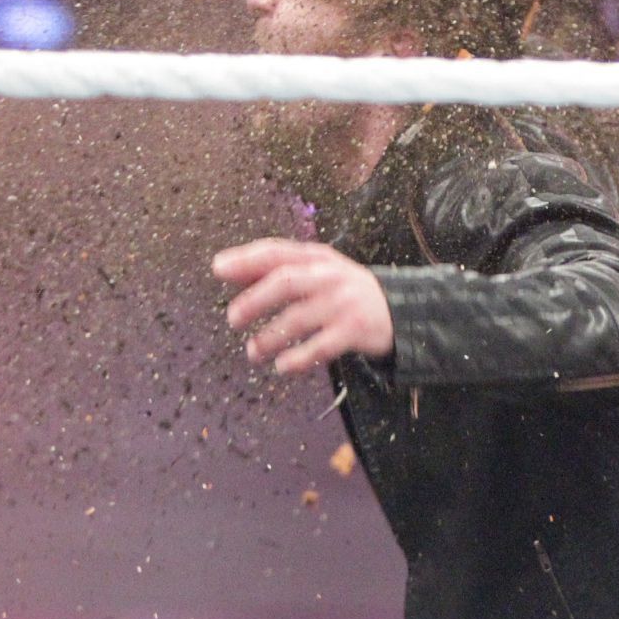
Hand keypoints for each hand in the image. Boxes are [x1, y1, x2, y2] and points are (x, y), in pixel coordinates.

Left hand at [213, 239, 393, 375]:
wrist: (401, 310)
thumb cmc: (345, 292)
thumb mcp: (318, 271)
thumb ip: (277, 269)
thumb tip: (226, 269)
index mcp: (317, 258)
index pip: (277, 251)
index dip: (245, 258)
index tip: (217, 268)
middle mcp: (330, 276)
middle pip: (286, 281)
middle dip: (254, 300)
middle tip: (233, 319)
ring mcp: (343, 303)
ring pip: (298, 318)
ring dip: (269, 338)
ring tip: (253, 352)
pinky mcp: (355, 330)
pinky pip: (320, 347)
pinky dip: (298, 359)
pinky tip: (282, 366)